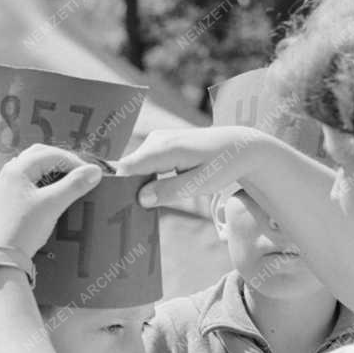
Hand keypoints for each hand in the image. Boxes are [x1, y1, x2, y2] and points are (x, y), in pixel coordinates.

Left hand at [0, 144, 102, 257]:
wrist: (1, 257)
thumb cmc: (24, 228)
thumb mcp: (52, 204)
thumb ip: (74, 185)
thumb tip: (95, 171)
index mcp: (17, 169)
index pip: (51, 154)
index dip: (74, 161)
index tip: (91, 174)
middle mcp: (8, 173)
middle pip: (39, 155)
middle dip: (61, 160)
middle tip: (80, 172)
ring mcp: (5, 186)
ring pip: (32, 168)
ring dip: (51, 169)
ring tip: (68, 180)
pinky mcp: (6, 200)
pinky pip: (27, 181)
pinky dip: (43, 181)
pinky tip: (51, 192)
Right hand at [112, 126, 274, 207]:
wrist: (238, 146)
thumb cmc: (223, 165)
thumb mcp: (200, 183)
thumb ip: (170, 191)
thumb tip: (141, 198)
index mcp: (165, 148)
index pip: (127, 168)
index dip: (117, 187)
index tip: (115, 206)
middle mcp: (156, 140)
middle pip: (128, 169)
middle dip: (127, 189)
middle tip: (130, 212)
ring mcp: (155, 139)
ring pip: (134, 167)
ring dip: (136, 185)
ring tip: (141, 204)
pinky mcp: (158, 143)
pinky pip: (142, 164)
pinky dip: (144, 179)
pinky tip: (152, 193)